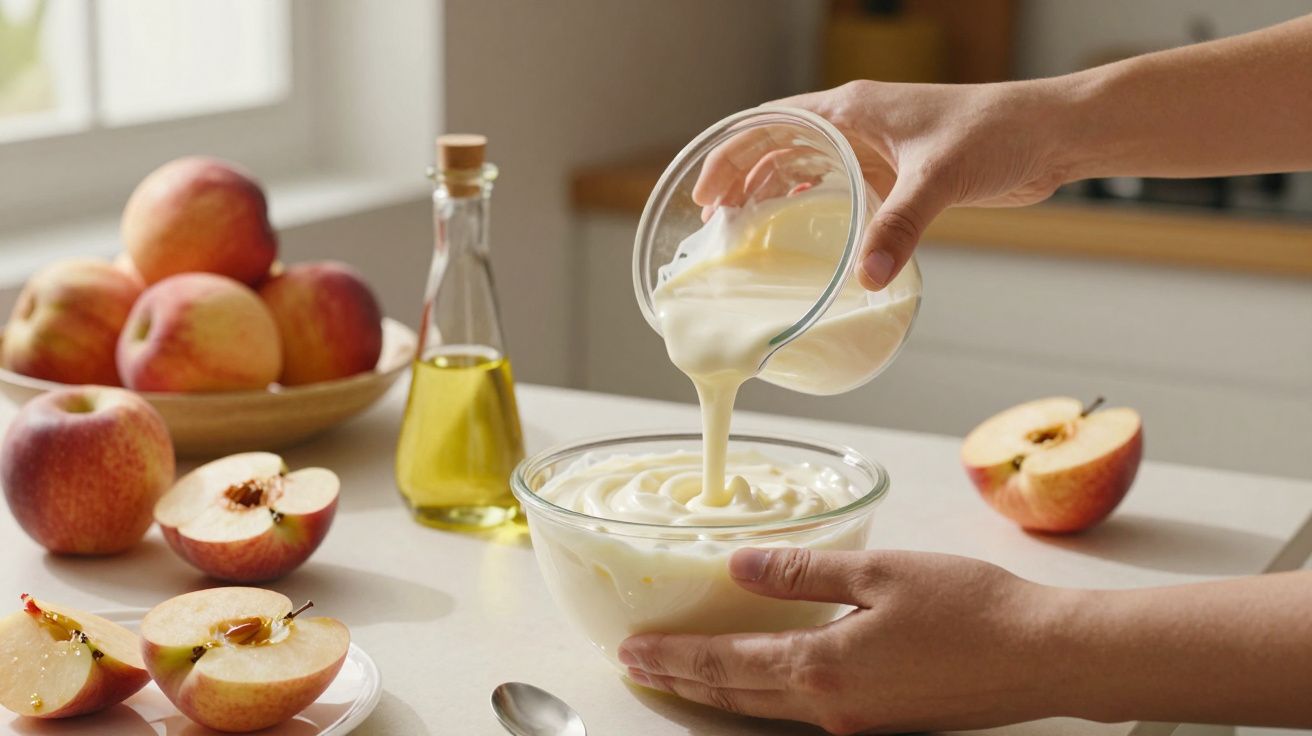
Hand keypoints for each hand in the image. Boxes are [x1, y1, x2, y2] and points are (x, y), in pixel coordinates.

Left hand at [619, 548, 1062, 733]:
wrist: (1043, 657)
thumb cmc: (972, 609)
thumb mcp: (879, 574)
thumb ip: (802, 574)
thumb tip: (739, 567)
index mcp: (824, 668)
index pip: (724, 666)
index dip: (673, 658)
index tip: (631, 651)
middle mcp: (831, 707)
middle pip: (735, 697)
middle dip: (682, 681)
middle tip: (638, 667)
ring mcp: (857, 721)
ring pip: (764, 709)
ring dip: (717, 692)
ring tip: (682, 675)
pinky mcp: (881, 720)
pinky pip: (801, 710)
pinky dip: (761, 695)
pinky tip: (761, 678)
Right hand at [693, 80, 1072, 289]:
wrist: (1051, 133)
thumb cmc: (999, 131)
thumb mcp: (940, 178)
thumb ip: (900, 226)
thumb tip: (866, 277)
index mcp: (853, 108)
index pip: (770, 123)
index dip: (731, 155)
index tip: (707, 193)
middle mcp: (857, 123)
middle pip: (778, 144)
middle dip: (741, 177)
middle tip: (714, 220)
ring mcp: (877, 146)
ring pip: (806, 164)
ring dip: (772, 190)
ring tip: (744, 227)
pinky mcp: (898, 171)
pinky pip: (839, 186)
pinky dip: (812, 204)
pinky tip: (803, 231)